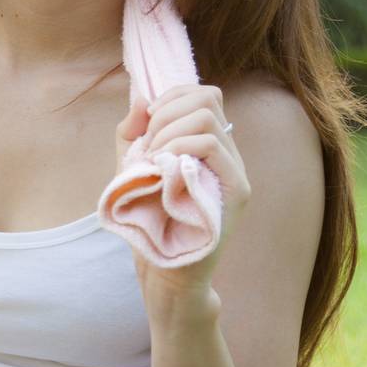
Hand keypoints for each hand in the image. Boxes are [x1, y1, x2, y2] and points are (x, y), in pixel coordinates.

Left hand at [115, 83, 251, 303]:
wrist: (163, 270)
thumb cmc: (148, 221)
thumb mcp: (131, 167)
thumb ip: (132, 132)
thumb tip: (141, 96)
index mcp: (210, 146)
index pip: (204, 95)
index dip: (171, 97)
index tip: (146, 124)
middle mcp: (229, 154)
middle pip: (208, 98)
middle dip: (166, 112)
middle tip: (146, 146)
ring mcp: (236, 172)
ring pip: (207, 117)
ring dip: (167, 131)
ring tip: (152, 160)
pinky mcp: (236, 190)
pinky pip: (210, 145)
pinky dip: (176, 146)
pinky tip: (161, 167)